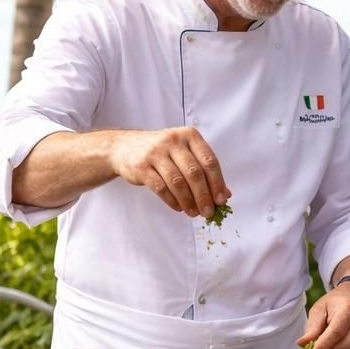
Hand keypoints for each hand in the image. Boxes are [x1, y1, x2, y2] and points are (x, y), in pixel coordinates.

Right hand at [108, 128, 229, 217]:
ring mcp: (156, 152)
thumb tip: (225, 195)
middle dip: (204, 196)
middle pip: (194, 173)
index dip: (218, 183)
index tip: (221, 200)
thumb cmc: (161, 152)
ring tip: (194, 213)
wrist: (124, 147)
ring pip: (178, 182)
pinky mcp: (142, 166)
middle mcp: (173, 140)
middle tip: (208, 212)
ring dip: (188, 201)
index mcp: (189, 135)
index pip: (209, 161)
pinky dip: (173, 201)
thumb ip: (204, 170)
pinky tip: (179, 208)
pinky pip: (161, 188)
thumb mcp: (184, 154)